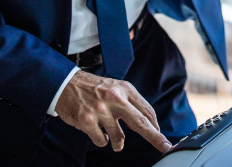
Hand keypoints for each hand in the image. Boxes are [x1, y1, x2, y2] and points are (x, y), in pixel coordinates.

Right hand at [55, 70, 171, 152]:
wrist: (66, 84)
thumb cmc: (95, 89)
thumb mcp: (116, 88)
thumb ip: (131, 103)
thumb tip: (149, 124)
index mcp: (125, 89)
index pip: (146, 110)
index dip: (156, 126)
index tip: (162, 137)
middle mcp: (115, 98)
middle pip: (141, 123)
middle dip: (155, 137)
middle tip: (165, 147)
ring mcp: (100, 110)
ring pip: (118, 137)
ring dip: (117, 143)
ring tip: (114, 141)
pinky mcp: (87, 120)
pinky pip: (101, 141)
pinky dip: (101, 141)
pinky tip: (97, 133)